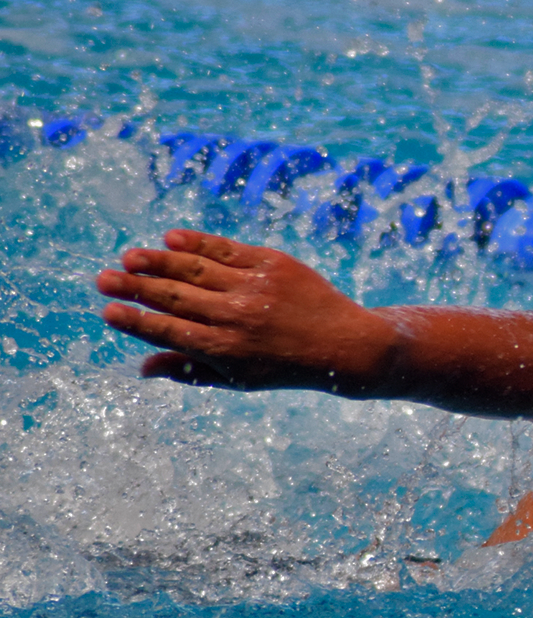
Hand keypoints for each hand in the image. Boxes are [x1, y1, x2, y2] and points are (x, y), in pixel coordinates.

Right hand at [96, 230, 397, 393]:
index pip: (168, 331)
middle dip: (134, 287)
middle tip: (103, 278)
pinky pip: (225, 249)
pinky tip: (170, 239)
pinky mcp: (273, 264)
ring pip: (194, 269)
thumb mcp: (239, 378)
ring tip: (129, 257)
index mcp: (226, 349)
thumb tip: (141, 367)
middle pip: (173, 296)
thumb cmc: (284, 364)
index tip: (107, 311)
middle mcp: (237, 317)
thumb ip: (190, 370)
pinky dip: (196, 243)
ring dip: (157, 261)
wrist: (344, 344)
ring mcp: (255, 287)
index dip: (135, 321)